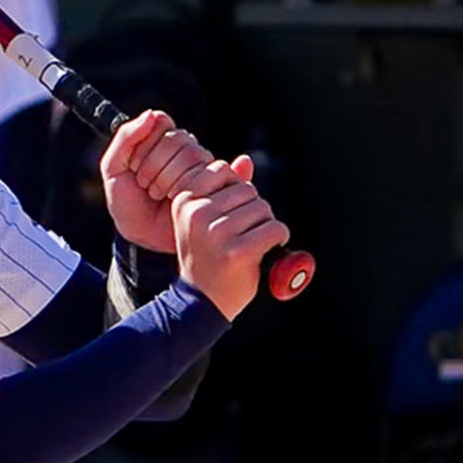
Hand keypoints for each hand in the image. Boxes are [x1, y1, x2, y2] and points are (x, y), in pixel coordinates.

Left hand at [100, 110, 219, 252]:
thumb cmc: (126, 204)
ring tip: (158, 196)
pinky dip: (188, 187)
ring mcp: (201, 165)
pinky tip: (179, 197)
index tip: (133, 168)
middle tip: (145, 187)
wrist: (142, 236)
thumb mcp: (113, 170)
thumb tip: (152, 114)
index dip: (146, 145)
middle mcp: (183, 149)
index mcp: (160, 140)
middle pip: (178, 139)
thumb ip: (125, 137)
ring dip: (168, 179)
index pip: (161, 122)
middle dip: (154, 166)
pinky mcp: (215, 183)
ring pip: (193, 154)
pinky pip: (212, 171)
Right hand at [171, 157, 290, 319]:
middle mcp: (197, 213)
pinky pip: (276, 229)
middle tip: (240, 234)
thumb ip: (223, 190)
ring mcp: (216, 232)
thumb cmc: (207, 256)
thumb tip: (245, 160)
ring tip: (248, 244)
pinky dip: (278, 239)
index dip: (235, 192)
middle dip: (253, 211)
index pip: (224, 171)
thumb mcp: (204, 220)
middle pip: (248, 191)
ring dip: (265, 226)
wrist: (202, 301)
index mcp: (184, 201)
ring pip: (263, 209)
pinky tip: (263, 251)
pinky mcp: (237, 251)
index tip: (226, 215)